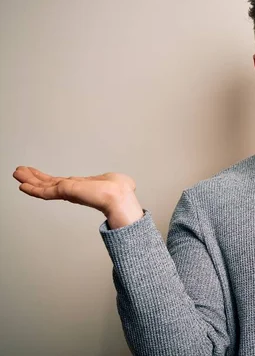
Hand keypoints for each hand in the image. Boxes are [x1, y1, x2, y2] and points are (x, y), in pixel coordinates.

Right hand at [13, 166, 137, 218]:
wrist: (119, 196)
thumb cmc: (121, 190)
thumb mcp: (114, 179)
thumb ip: (112, 180)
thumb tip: (123, 182)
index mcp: (83, 186)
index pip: (60, 182)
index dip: (48, 179)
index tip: (37, 174)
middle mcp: (73, 190)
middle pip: (49, 183)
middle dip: (34, 178)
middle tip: (20, 172)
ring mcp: (69, 192)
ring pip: (44, 187)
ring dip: (30, 181)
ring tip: (17, 175)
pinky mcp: (66, 192)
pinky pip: (46, 192)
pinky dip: (34, 189)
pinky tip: (23, 186)